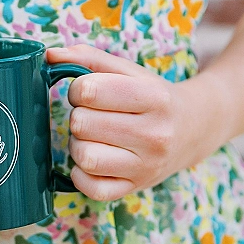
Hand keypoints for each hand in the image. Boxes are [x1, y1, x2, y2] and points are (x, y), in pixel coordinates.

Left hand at [46, 44, 222, 201]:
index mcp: (153, 98)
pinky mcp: (134, 188)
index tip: (87, 92)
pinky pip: (91, 188)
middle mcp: (154, 134)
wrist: (194, 129)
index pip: (89, 90)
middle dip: (78, 116)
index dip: (77, 89)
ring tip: (92, 138)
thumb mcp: (129, 71)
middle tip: (90, 116)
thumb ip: (88, 58)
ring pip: (84, 157)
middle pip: (82, 124)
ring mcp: (146, 166)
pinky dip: (81, 174)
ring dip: (78, 145)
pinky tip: (92, 160)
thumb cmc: (152, 97)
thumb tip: (49, 55)